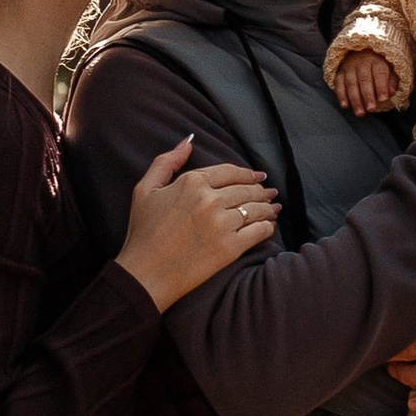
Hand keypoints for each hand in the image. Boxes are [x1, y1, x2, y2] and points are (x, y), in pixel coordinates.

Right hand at [116, 138, 279, 307]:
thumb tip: (189, 141)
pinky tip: (269, 226)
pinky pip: (259, 231)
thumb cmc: (142, 233)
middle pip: (246, 189)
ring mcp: (221, 224)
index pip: (229, 171)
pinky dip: (267, 227)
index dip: (247, 174)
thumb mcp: (145, 189)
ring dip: (268, 208)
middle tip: (269, 193)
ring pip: (255, 209)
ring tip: (273, 209)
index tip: (258, 177)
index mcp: (191, 182)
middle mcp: (209, 200)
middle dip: (261, 190)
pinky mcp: (230, 247)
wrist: (145, 273)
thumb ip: (167, 162)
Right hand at [336, 50, 405, 114]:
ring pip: (351, 83)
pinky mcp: (340, 72)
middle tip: (371, 108)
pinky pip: (339, 83)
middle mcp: (362, 62)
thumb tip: (391, 92)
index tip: (383, 99)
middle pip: (364, 79)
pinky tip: (345, 105)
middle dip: (368, 95)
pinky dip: (341, 95)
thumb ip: (391, 81)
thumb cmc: (377, 65)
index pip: (380, 73)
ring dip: (355, 99)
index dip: (381, 86)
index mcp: (377, 61)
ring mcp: (349, 67)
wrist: (359, 52)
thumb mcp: (389, 69)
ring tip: (360, 112)